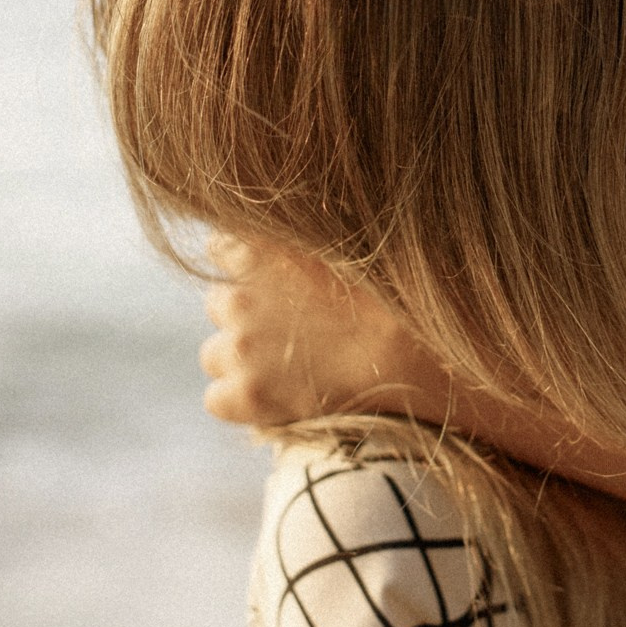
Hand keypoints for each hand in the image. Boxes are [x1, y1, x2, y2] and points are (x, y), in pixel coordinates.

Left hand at [199, 234, 449, 426]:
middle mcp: (238, 296)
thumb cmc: (392, 301)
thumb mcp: (344, 247)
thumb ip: (300, 241)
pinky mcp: (246, 394)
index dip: (250, 270)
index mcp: (258, 252)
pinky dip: (241, 400)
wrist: (410, 361)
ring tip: (289, 367)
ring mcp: (239, 347)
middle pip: (218, 304)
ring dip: (241, 360)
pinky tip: (276, 398)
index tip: (277, 285)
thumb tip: (282, 226)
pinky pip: (217, 399)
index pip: (221, 250)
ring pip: (214, 354)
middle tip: (293, 331)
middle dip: (246, 317)